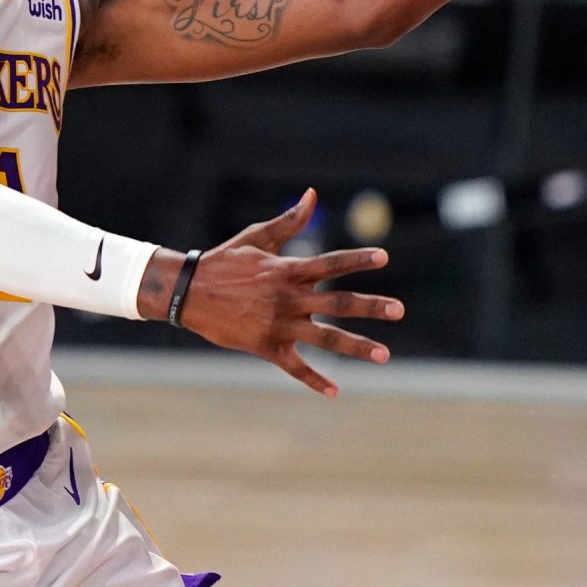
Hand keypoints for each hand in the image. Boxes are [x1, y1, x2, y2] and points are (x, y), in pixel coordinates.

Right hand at [159, 188, 404, 396]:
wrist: (187, 292)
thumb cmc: (224, 261)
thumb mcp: (257, 238)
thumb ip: (290, 221)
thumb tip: (313, 195)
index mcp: (288, 270)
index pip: (331, 263)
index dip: (358, 260)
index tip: (384, 258)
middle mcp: (289, 298)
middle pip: (338, 303)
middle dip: (371, 307)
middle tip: (399, 310)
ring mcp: (279, 325)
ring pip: (325, 339)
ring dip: (357, 347)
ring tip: (385, 355)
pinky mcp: (266, 347)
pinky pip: (295, 367)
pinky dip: (314, 380)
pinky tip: (335, 391)